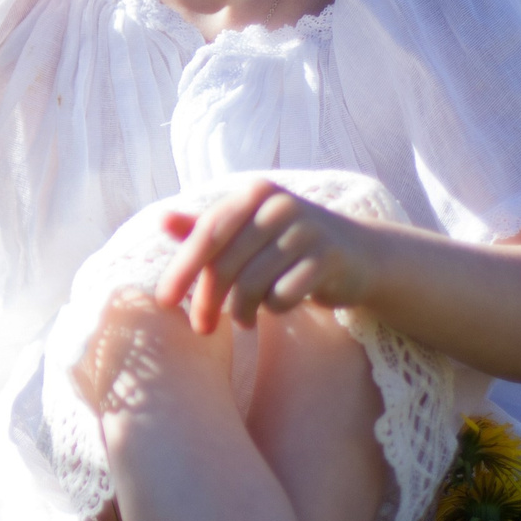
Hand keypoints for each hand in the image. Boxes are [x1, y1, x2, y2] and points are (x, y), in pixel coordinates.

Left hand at [150, 176, 380, 332]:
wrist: (358, 254)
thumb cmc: (288, 244)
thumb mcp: (247, 231)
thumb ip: (206, 228)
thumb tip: (161, 220)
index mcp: (253, 193)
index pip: (207, 234)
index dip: (182, 269)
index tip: (164, 301)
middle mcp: (279, 205)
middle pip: (227, 263)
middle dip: (208, 301)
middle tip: (201, 327)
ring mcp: (308, 230)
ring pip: (253, 284)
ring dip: (242, 310)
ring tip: (243, 319)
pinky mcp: (329, 258)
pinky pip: (284, 295)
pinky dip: (275, 308)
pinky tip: (278, 307)